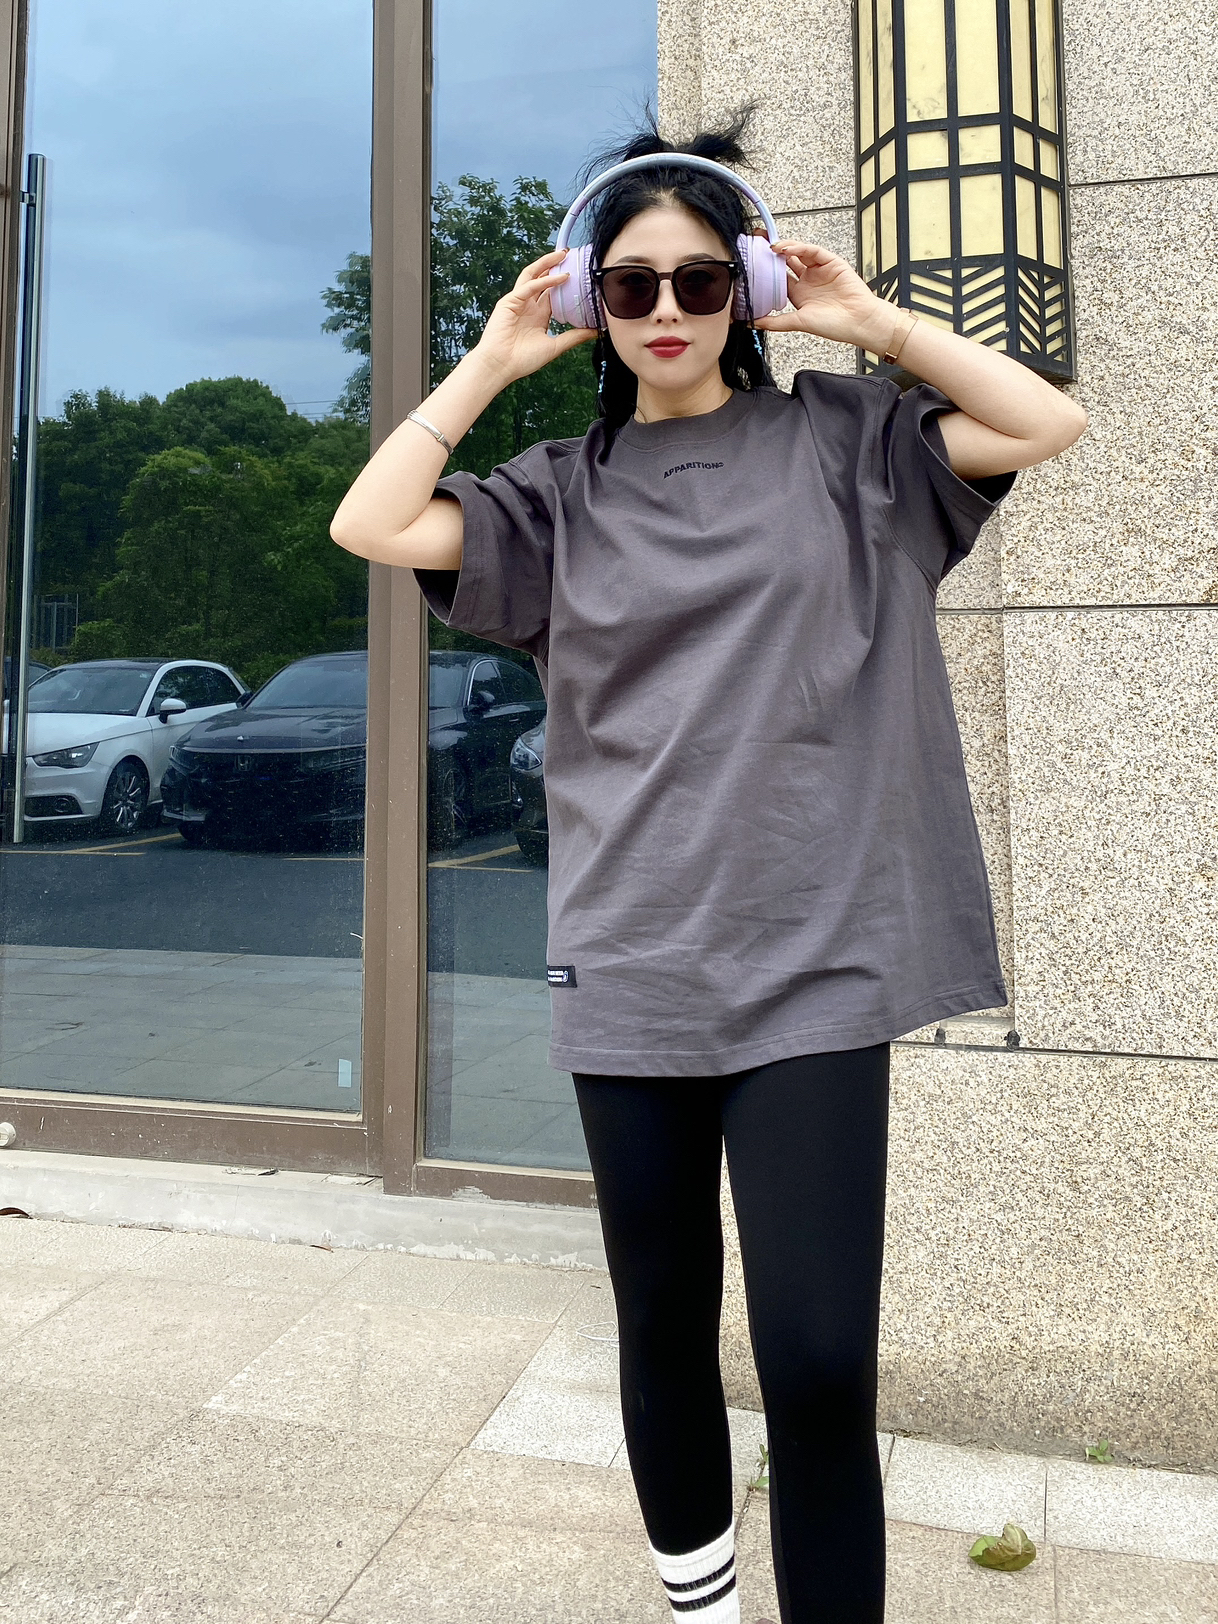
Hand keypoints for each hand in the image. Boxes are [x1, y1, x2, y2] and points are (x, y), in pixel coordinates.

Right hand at [470, 249, 596, 385]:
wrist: (501, 366)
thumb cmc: (523, 360)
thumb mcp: (555, 347)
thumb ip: (574, 337)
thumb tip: (597, 331)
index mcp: (538, 316)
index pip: (553, 293)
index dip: (565, 283)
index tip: (581, 275)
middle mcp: (528, 306)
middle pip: (543, 279)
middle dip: (556, 266)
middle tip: (572, 256)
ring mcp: (518, 301)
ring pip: (533, 275)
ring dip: (547, 263)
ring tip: (562, 254)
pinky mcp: (509, 301)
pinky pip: (528, 286)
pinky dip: (544, 281)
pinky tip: (559, 277)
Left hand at [753, 240, 896, 350]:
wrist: (859, 321)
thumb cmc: (835, 325)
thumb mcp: (799, 322)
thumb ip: (776, 322)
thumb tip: (753, 323)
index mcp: (799, 294)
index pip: (778, 277)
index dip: (766, 270)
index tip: (752, 264)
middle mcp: (808, 280)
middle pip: (787, 261)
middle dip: (773, 253)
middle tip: (758, 245)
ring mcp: (819, 270)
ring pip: (799, 252)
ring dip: (785, 247)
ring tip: (771, 246)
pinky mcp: (831, 262)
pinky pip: (813, 251)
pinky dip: (800, 248)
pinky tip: (788, 249)